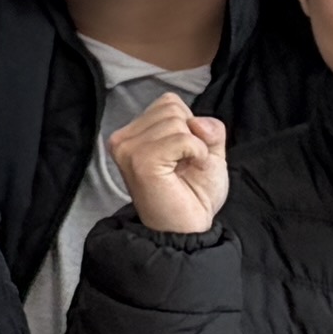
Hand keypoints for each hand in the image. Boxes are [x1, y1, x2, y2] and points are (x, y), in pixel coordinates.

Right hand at [105, 93, 228, 237]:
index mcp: (133, 135)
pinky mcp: (140, 161)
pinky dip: (196, 152)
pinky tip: (186, 170)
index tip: (184, 155)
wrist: (188, 229)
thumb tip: (198, 121)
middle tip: (186, 164)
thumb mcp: (209, 151)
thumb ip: (209, 128)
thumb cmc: (193, 195)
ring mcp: (128, 149)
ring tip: (185, 170)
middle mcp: (123, 139)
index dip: (188, 126)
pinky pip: (182, 138)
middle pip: (171, 108)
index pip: (167, 103)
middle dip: (191, 135)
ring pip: (176, 121)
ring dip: (195, 146)